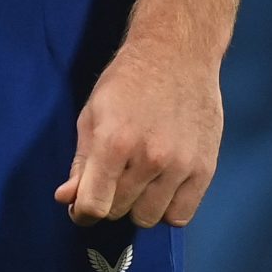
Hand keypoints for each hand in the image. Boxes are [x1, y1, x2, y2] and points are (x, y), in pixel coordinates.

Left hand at [53, 37, 222, 228]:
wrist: (176, 53)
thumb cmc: (128, 81)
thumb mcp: (92, 114)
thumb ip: (80, 162)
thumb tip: (66, 199)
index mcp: (113, 143)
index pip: (93, 206)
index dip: (82, 212)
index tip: (82, 206)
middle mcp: (148, 158)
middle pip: (119, 212)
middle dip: (110, 199)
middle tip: (115, 176)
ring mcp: (180, 166)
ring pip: (149, 218)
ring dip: (139, 204)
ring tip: (140, 178)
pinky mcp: (205, 169)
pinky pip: (180, 215)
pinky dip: (167, 208)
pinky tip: (162, 187)